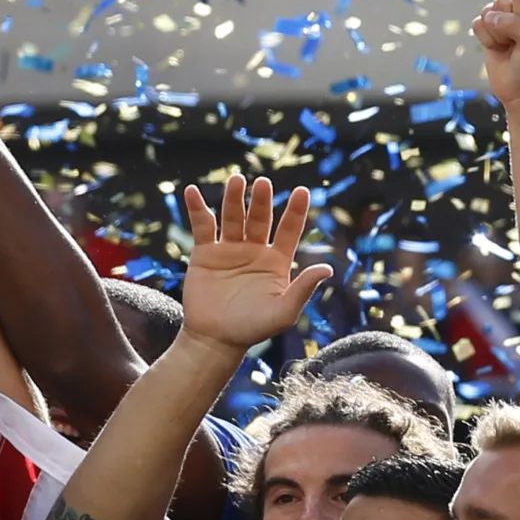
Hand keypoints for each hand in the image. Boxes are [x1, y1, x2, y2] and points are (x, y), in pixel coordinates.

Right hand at [177, 175, 332, 353]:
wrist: (215, 339)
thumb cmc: (252, 329)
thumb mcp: (283, 312)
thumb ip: (303, 289)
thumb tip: (327, 268)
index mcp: (277, 262)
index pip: (289, 230)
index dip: (295, 211)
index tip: (302, 190)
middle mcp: (254, 251)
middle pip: (259, 218)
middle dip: (261, 201)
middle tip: (262, 183)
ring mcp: (229, 249)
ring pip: (233, 217)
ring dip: (234, 198)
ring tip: (236, 180)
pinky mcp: (205, 253)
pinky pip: (202, 226)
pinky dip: (197, 208)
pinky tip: (192, 191)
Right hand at [472, 0, 519, 109]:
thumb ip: (514, 24)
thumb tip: (488, 16)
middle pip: (502, 1)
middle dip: (507, 26)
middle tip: (519, 43)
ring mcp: (505, 17)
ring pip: (488, 11)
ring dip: (496, 34)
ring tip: (509, 46)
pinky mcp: (489, 27)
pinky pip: (477, 23)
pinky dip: (486, 40)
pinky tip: (498, 48)